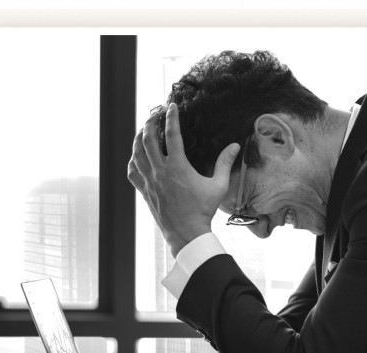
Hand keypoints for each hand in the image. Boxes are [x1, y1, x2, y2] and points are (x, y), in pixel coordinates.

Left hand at [127, 103, 240, 256]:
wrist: (186, 232)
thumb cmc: (203, 210)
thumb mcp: (218, 186)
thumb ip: (225, 164)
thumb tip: (234, 146)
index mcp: (178, 166)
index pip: (172, 134)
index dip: (172, 117)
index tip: (172, 106)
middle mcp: (160, 171)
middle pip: (148, 139)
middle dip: (150, 123)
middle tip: (154, 114)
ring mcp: (150, 181)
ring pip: (137, 153)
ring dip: (138, 138)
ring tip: (143, 130)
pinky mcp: (145, 191)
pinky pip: (132, 172)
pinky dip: (132, 161)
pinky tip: (135, 157)